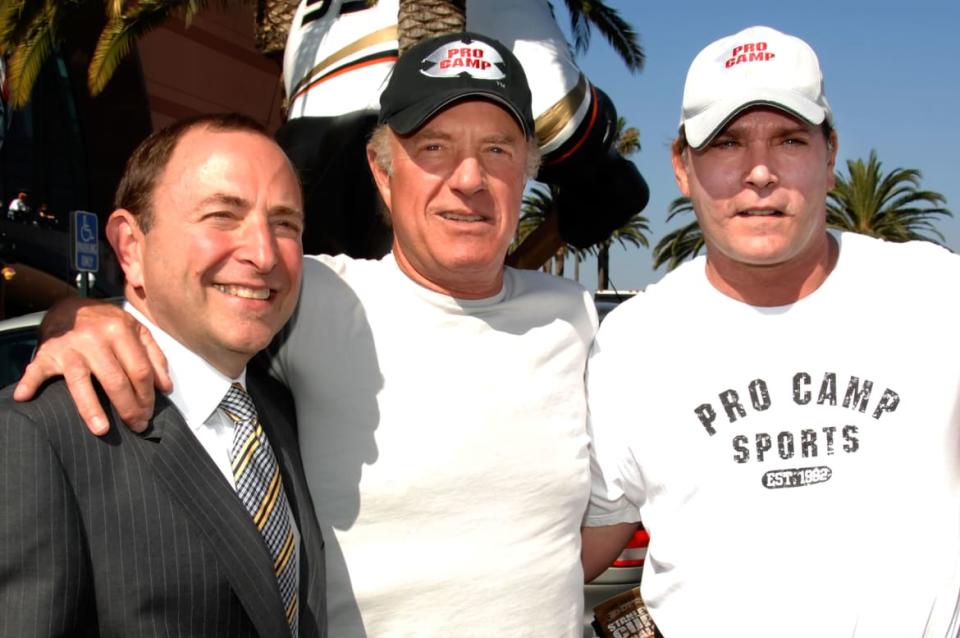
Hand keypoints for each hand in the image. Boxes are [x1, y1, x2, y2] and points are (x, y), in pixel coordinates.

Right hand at [13, 298, 171, 434]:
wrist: (69, 306)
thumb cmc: (107, 323)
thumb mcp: (136, 331)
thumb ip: (154, 357)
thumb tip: (166, 388)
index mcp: (120, 331)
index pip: (140, 371)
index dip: (148, 396)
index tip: (150, 414)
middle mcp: (95, 339)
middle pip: (116, 380)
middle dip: (129, 408)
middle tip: (136, 426)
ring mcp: (69, 347)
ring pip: (82, 383)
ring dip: (92, 409)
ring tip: (102, 430)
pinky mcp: (46, 353)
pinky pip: (36, 370)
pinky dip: (29, 383)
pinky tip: (24, 397)